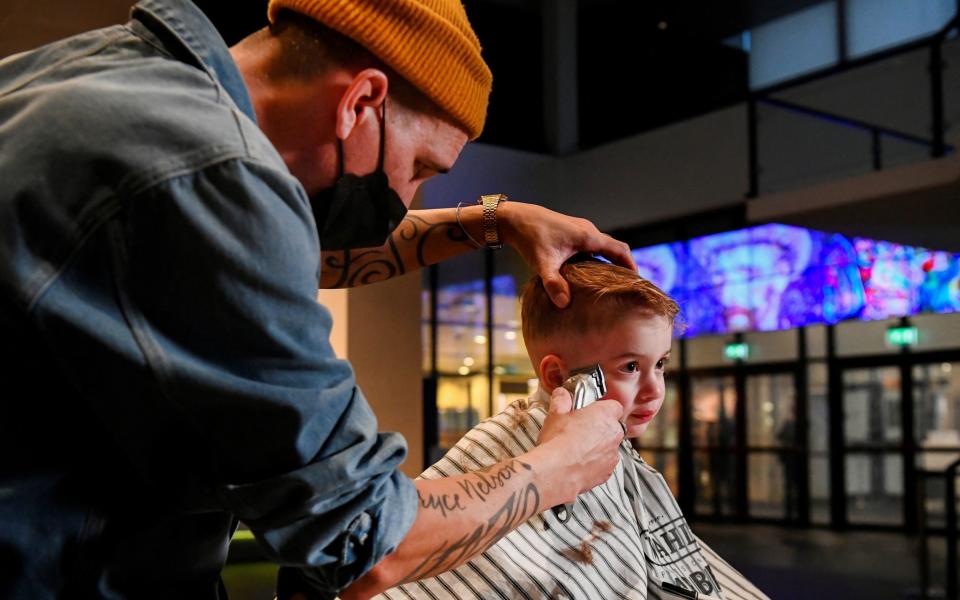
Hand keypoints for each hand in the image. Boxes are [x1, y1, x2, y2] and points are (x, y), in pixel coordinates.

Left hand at [497, 202, 635, 307]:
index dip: (631, 265)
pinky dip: (597, 257)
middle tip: (625, 286)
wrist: (515, 219)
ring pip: (603, 245)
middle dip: (622, 266)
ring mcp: (580, 229)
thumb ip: (554, 284)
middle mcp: (588, 230)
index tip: (637, 282)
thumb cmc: (530, 238)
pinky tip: (588, 273)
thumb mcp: (543, 263)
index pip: (620, 250)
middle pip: (615, 248)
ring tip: (609, 282)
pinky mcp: (571, 231)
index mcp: (588, 236)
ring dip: (609, 261)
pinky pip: (592, 244)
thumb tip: (564, 303)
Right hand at [536, 387, 623, 501]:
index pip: (613, 406)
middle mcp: (614, 434)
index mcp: (605, 415)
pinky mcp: (607, 473)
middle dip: (600, 428)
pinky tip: (579, 462)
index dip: (601, 408)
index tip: (590, 412)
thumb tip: (562, 395)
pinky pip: (605, 464)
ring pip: (610, 446)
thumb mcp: (556, 414)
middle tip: (581, 430)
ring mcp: (612, 455)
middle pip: (613, 427)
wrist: (556, 471)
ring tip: (578, 449)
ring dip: (599, 446)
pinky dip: (596, 463)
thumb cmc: (558, 442)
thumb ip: (562, 400)